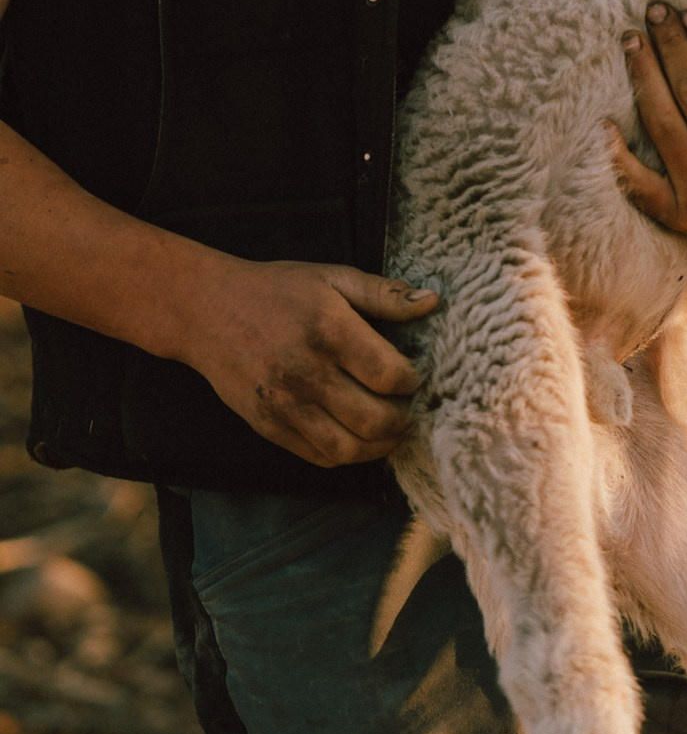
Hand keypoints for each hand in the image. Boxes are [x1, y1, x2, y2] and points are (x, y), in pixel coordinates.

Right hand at [186, 259, 439, 467]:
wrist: (206, 310)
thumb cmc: (276, 290)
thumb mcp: (332, 277)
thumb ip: (383, 293)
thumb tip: (432, 302)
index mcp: (330, 330)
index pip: (391, 376)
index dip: (413, 381)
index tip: (412, 375)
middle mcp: (307, 373)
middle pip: (376, 420)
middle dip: (403, 418)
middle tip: (406, 406)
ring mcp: (284, 405)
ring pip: (350, 449)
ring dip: (380, 445)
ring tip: (389, 427)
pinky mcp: (267, 426)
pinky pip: (319, 457)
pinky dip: (348, 455)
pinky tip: (357, 436)